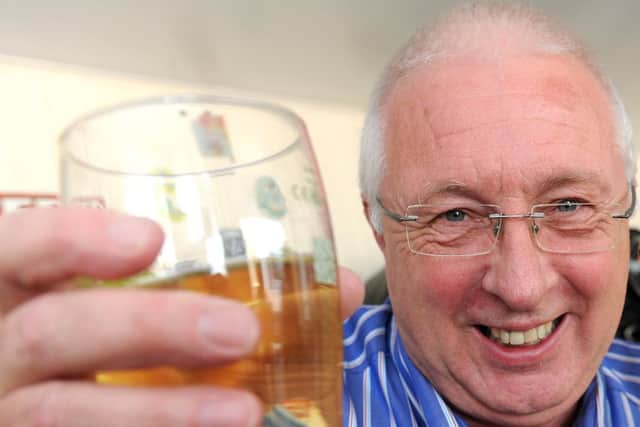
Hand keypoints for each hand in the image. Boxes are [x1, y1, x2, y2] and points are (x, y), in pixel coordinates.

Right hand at [0, 207, 362, 425]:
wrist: (69, 399)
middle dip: (148, 327)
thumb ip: (212, 286)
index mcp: (17, 291)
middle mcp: (1, 351)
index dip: (73, 239)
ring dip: (160, 412)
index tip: (150, 239)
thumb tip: (338, 289)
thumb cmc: (114, 341)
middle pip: (49, 333)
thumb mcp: (136, 303)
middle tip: (239, 331)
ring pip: (58, 416)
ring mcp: (9, 410)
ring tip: (245, 413)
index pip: (20, 247)